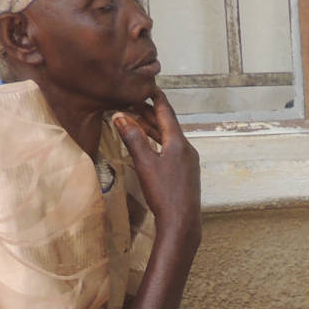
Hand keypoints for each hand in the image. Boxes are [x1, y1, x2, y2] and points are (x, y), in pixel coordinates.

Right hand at [113, 89, 199, 241]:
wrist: (182, 222)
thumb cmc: (164, 194)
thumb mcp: (145, 163)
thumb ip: (133, 138)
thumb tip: (120, 116)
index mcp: (179, 143)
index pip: (166, 112)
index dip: (155, 98)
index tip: (147, 86)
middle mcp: (187, 149)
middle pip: (167, 125)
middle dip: (149, 113)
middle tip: (133, 102)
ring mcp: (188, 161)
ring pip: (168, 138)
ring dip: (152, 129)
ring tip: (136, 120)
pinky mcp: (185, 173)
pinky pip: (170, 150)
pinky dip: (157, 142)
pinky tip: (149, 146)